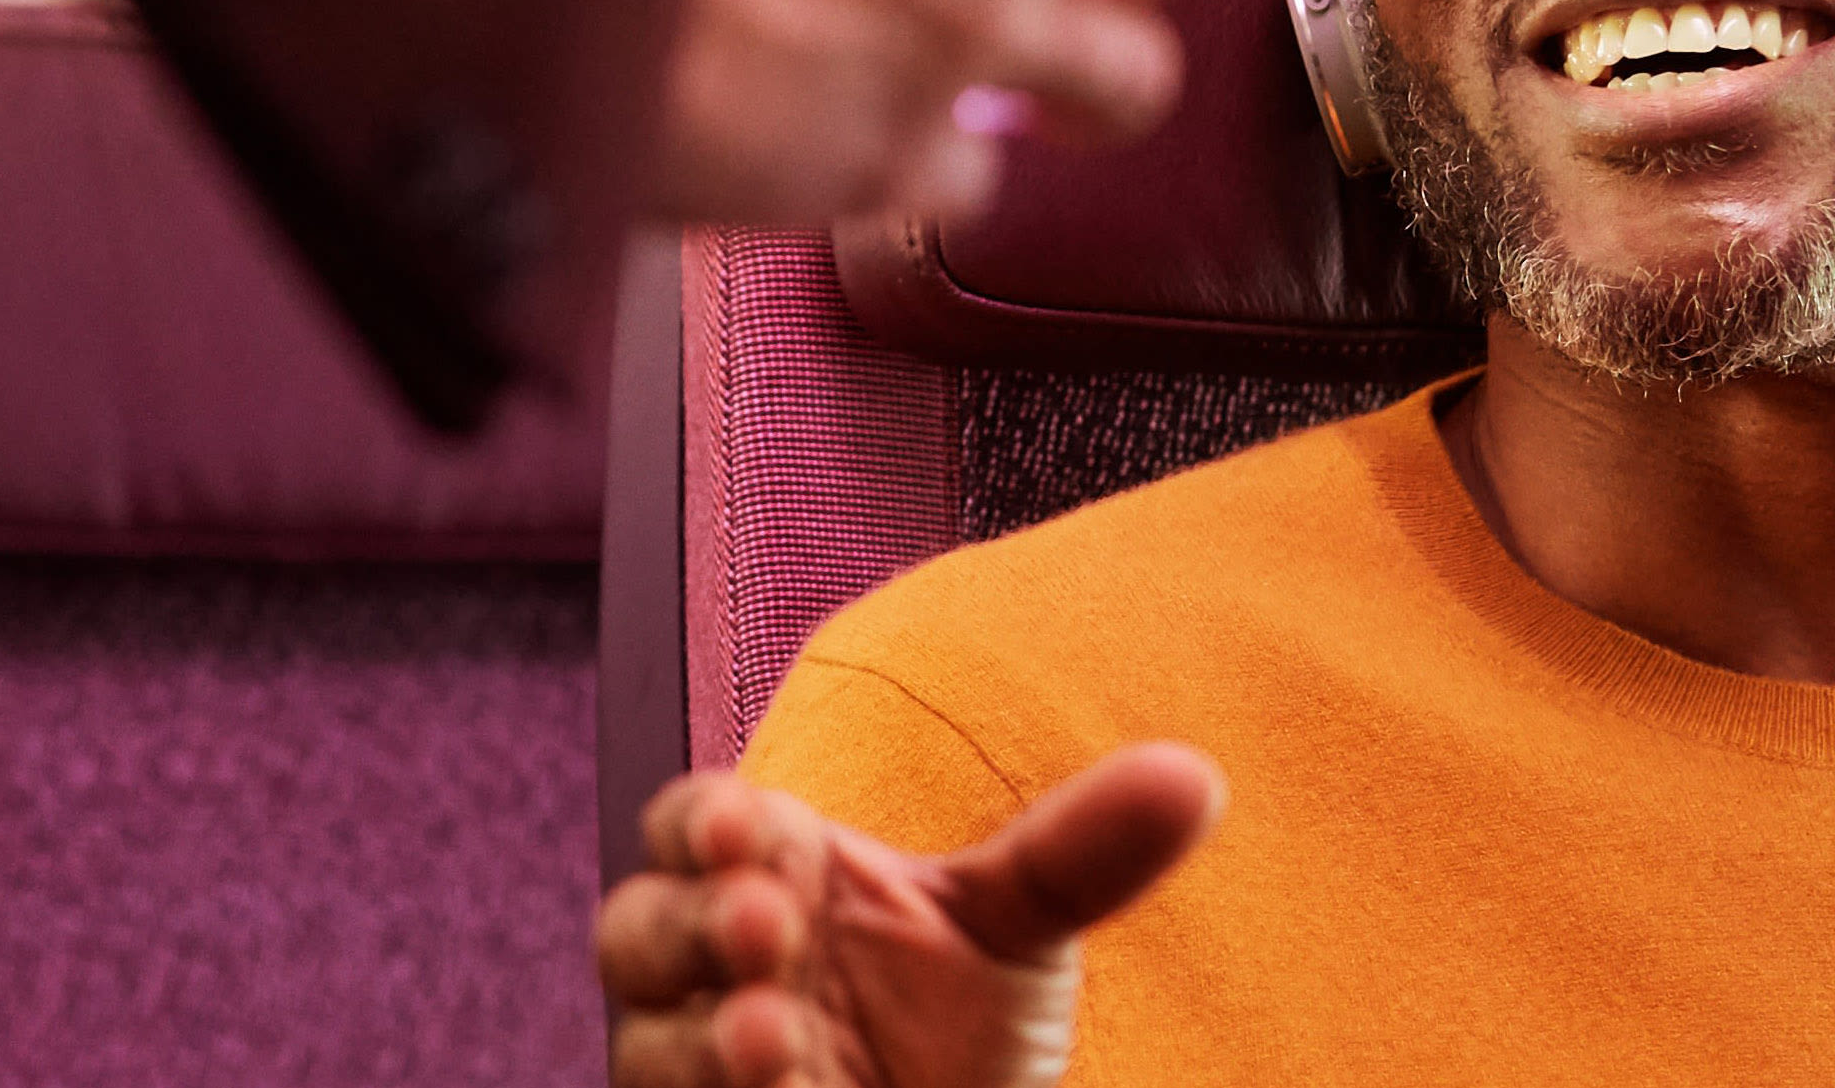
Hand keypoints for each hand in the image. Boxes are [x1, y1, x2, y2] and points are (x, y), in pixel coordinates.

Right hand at [596, 745, 1223, 1087]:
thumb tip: (1193, 776)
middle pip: (641, 927)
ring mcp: (700, 1068)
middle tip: (766, 924)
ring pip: (652, 1046)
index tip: (751, 828)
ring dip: (705, 1041)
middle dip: (693, 922)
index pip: (696, 824)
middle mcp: (709, 973)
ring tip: (773, 1038)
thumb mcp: (1017, 932)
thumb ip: (1079, 854)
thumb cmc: (953, 1021)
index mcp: (768, 875)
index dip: (706, 822)